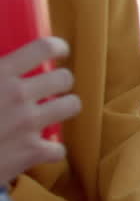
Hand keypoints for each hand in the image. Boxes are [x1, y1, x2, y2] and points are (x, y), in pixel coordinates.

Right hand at [0, 37, 80, 182]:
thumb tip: (1, 66)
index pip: (44, 48)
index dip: (57, 47)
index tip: (59, 51)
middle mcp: (19, 96)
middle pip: (65, 78)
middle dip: (60, 81)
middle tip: (51, 86)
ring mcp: (28, 124)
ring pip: (72, 106)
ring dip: (63, 107)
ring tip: (52, 110)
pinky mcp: (31, 152)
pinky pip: (59, 148)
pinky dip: (50, 150)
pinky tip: (39, 148)